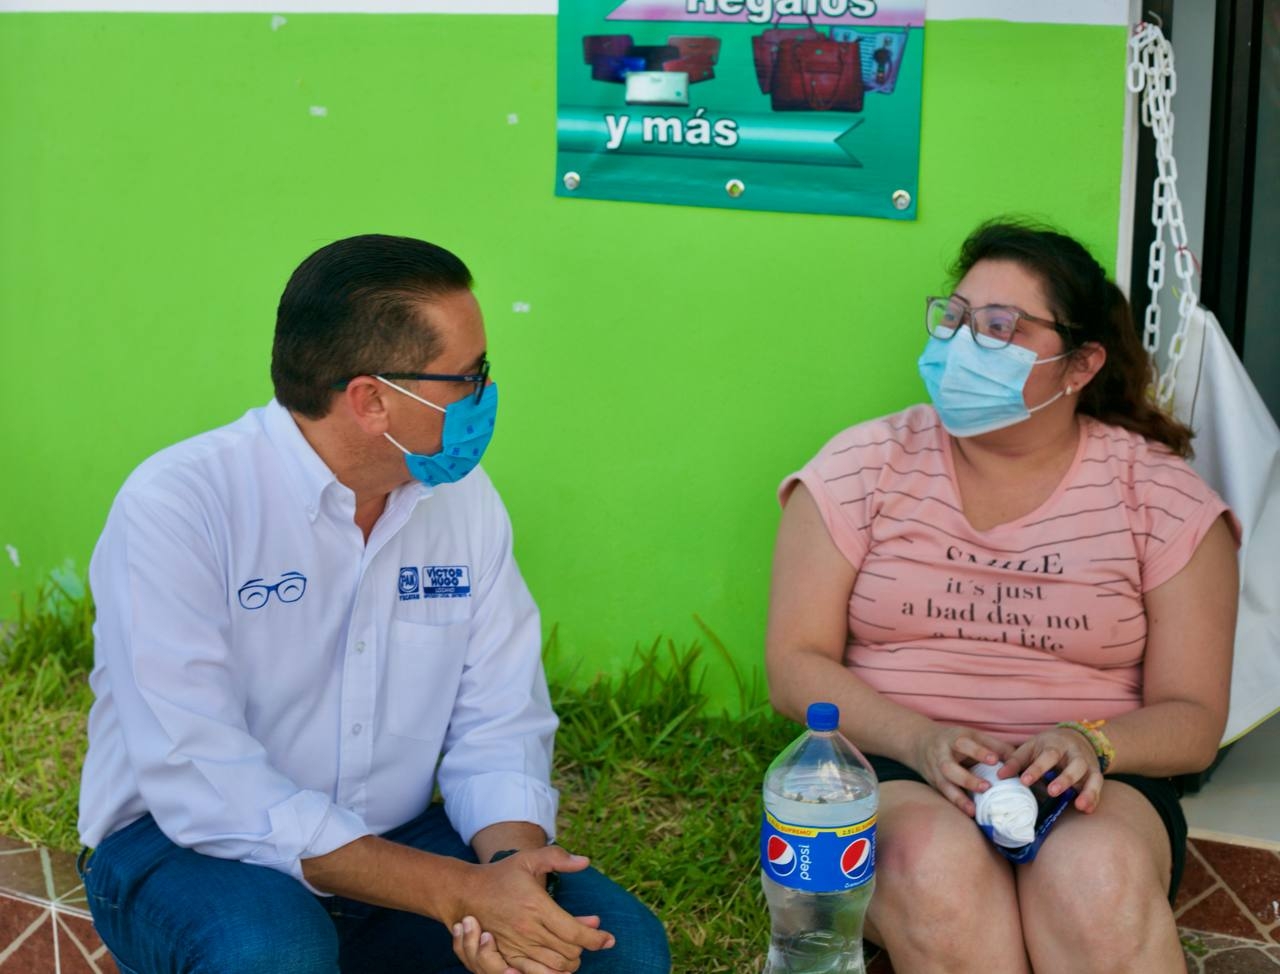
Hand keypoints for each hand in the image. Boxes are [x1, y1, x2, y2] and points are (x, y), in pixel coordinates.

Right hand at [451, 846, 614, 973]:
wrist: (466, 893)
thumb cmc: (501, 875)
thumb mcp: (528, 859)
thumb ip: (557, 858)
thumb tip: (585, 862)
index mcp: (537, 906)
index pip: (575, 933)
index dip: (597, 939)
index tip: (609, 939)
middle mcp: (528, 930)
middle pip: (569, 953)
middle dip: (585, 948)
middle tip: (590, 938)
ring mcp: (517, 946)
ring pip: (555, 967)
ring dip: (571, 962)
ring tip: (576, 950)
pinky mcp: (507, 956)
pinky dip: (552, 973)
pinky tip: (559, 966)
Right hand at [910, 724, 1015, 815]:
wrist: (919, 742)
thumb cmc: (955, 740)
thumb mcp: (972, 735)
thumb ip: (995, 746)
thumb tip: (1018, 758)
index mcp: (953, 739)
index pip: (964, 744)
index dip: (979, 752)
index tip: (994, 760)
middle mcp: (941, 755)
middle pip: (950, 767)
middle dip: (967, 778)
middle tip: (987, 787)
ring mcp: (935, 771)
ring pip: (944, 785)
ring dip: (959, 797)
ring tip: (974, 810)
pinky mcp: (934, 783)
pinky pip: (944, 795)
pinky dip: (956, 804)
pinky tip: (969, 813)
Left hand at [1000, 727, 1102, 812]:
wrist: (1078, 737)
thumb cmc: (1047, 746)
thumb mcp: (1031, 748)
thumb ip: (1016, 761)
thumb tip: (999, 776)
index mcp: (1055, 744)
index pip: (1047, 755)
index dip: (1036, 769)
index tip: (1024, 781)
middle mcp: (1074, 753)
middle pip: (1073, 765)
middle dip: (1064, 779)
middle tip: (1052, 792)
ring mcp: (1087, 764)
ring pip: (1091, 776)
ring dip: (1086, 791)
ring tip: (1078, 805)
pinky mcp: (1096, 774)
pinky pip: (1098, 786)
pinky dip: (1094, 798)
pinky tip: (1087, 810)